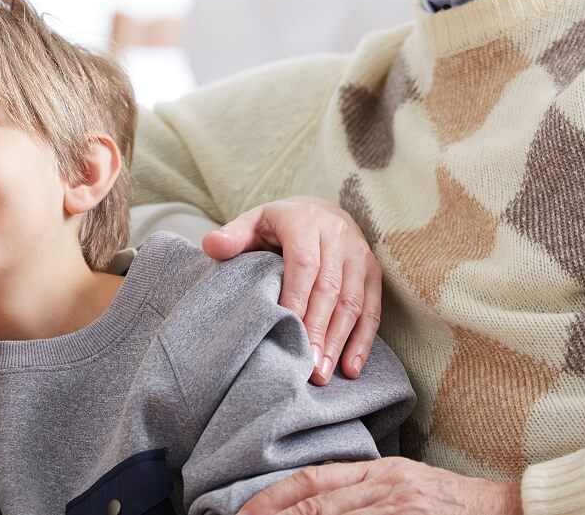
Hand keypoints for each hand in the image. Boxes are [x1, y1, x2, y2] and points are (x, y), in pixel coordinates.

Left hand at [202, 196, 380, 384]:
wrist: (320, 211)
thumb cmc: (279, 225)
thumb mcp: (253, 222)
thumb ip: (232, 236)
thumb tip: (211, 246)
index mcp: (305, 222)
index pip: (305, 263)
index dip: (297, 297)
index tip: (287, 327)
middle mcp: (338, 236)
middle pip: (330, 288)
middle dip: (318, 329)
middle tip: (306, 366)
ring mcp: (359, 255)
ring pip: (353, 302)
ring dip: (338, 340)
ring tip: (322, 373)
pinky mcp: (373, 272)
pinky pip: (373, 309)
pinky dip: (363, 340)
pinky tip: (350, 368)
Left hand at [237, 457, 521, 514]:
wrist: (507, 510)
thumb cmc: (452, 502)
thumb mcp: (403, 482)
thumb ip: (361, 489)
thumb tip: (314, 501)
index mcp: (380, 472)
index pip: (314, 480)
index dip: (275, 497)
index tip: (245, 511)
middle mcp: (385, 489)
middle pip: (317, 505)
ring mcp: (400, 511)